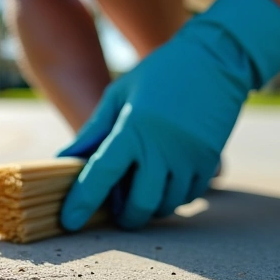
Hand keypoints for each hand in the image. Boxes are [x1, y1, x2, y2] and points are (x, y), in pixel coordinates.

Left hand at [59, 0, 279, 229]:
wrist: (215, 57)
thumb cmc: (158, 74)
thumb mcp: (118, 95)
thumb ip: (92, 132)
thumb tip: (64, 159)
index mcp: (133, 129)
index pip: (101, 175)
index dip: (82, 203)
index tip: (69, 222)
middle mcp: (162, 148)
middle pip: (138, 204)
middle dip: (123, 216)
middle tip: (114, 211)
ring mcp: (189, 157)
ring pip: (165, 205)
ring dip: (148, 208)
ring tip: (138, 194)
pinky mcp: (210, 161)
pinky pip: (188, 196)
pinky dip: (172, 198)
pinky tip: (163, 184)